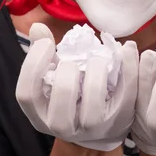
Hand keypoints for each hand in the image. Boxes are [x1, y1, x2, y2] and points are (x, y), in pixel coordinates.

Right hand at [16, 23, 138, 150]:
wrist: (103, 128)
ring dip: (96, 76)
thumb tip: (38, 27)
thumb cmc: (73, 96)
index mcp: (40, 114)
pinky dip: (129, 68)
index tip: (48, 43)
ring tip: (97, 60)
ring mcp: (92, 128)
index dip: (34, 65)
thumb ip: (44, 54)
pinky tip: (127, 48)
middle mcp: (62, 127)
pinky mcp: (120, 120)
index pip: (27, 94)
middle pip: (61, 102)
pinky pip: (127, 95)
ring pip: (92, 111)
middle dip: (68, 72)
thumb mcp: (54, 78)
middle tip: (75, 60)